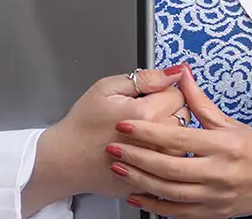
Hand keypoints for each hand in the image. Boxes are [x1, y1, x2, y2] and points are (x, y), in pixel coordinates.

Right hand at [42, 67, 190, 200]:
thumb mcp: (107, 87)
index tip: (148, 95)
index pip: (178, 94)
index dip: (164, 90)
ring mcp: (155, 165)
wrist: (66, 159)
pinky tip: (144, 148)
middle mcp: (156, 142)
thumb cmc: (83, 122)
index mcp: (146, 114)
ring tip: (145, 129)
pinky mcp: (152, 180)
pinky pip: (171, 162)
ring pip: (182, 140)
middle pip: (184, 116)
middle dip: (169, 109)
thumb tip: (174, 72)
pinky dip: (162, 154)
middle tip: (145, 111)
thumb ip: (145, 78)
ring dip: (169, 132)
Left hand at [105, 65, 251, 218]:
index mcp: (222, 145)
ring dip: (140, 181)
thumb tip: (181, 74)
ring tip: (119, 168)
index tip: (125, 124)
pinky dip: (155, 205)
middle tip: (113, 146)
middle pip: (168, 167)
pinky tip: (137, 196)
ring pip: (169, 192)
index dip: (147, 131)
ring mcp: (215, 197)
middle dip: (136, 156)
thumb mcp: (230, 121)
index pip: (177, 137)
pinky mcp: (213, 214)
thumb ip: (200, 101)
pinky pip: (178, 213)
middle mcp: (218, 173)